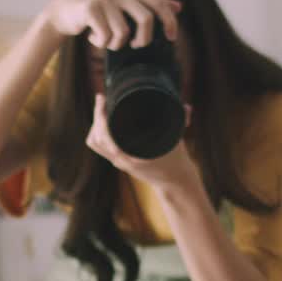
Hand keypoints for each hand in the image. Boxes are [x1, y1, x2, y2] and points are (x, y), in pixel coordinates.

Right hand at [41, 0, 181, 49]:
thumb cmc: (99, 12)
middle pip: (146, 20)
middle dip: (143, 40)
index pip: (159, 4)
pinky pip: (106, 36)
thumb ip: (150, 4)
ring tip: (106, 40)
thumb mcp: (125, 4)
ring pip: (123, 33)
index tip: (171, 38)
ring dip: (115, 44)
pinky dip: (100, 43)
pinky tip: (93, 37)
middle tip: (135, 46)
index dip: (169, 22)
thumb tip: (178, 6)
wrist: (64, 12)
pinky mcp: (90, 8)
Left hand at [85, 94, 199, 193]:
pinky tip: (104, 121)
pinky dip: (99, 133)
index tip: (103, 100)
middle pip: (95, 138)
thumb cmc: (176, 161)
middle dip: (96, 117)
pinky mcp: (120, 161)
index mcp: (131, 157)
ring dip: (95, 126)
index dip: (100, 117)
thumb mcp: (178, 140)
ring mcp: (119, 162)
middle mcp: (121, 160)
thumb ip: (182, 122)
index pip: (104, 137)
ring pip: (95, 143)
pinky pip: (101, 147)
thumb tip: (186, 107)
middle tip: (101, 99)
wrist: (174, 182)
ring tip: (101, 108)